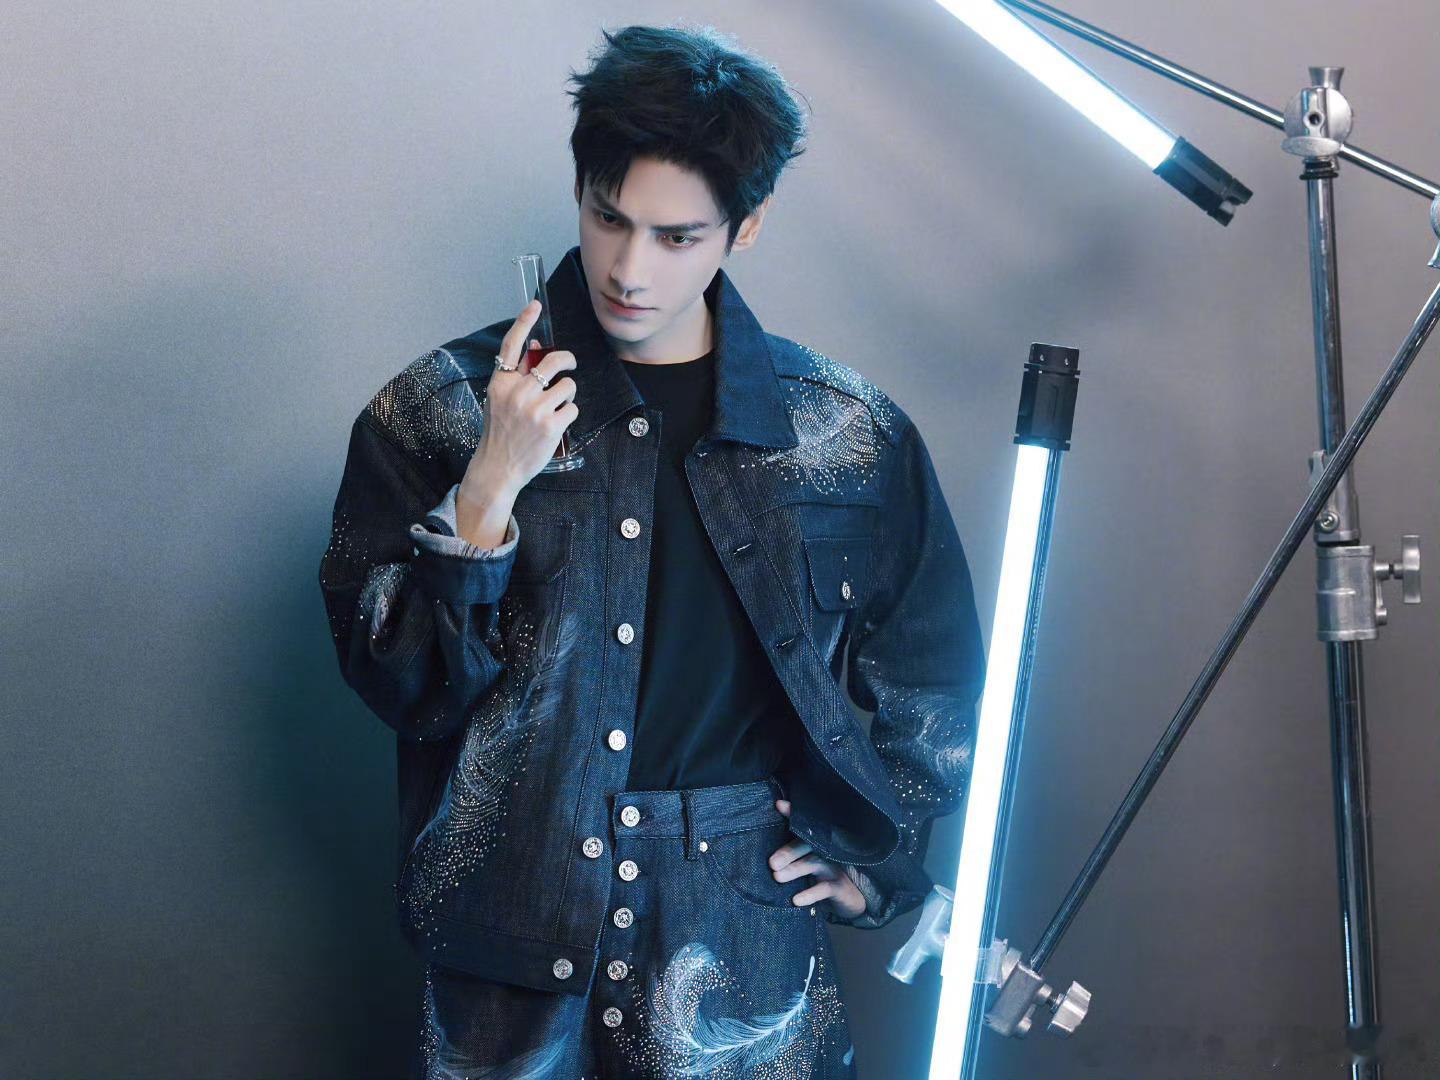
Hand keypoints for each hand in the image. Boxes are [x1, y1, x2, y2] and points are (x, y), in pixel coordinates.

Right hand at [465, 298, 579, 494]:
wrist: (498, 468)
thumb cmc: (500, 433)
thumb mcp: (499, 400)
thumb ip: (516, 375)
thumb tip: (537, 347)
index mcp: (501, 382)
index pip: (513, 344)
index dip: (524, 321)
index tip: (535, 305)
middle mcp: (517, 392)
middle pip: (554, 360)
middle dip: (568, 361)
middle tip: (570, 366)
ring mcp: (534, 408)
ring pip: (568, 385)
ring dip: (567, 395)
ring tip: (555, 408)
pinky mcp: (551, 425)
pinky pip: (573, 408)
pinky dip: (569, 415)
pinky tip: (557, 425)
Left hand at [769, 799, 866, 917]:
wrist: (848, 901)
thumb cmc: (821, 880)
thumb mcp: (804, 866)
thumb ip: (788, 856)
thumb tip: (766, 849)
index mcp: (815, 843)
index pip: (803, 825)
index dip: (793, 814)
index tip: (779, 805)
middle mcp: (825, 851)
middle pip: (806, 845)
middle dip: (788, 852)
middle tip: (771, 862)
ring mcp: (834, 867)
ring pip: (814, 863)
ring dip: (795, 869)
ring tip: (777, 876)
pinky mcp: (840, 887)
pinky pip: (825, 888)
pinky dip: (810, 894)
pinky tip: (796, 900)